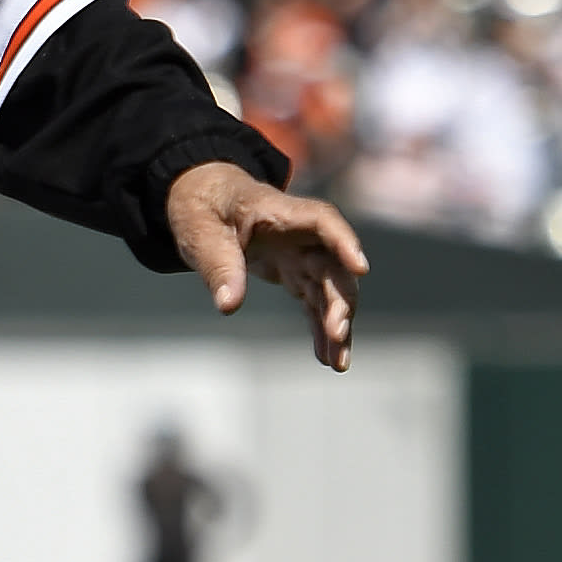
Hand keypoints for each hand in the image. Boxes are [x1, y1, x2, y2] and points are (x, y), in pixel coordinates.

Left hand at [167, 161, 369, 372]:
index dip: (344, 243)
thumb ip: (218, 265)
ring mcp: (302, 255)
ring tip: (338, 362)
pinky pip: (315, 303)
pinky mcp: (296, 273)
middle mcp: (302, 235)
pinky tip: (327, 358)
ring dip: (336, 324)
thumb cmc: (205, 208)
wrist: (206, 199)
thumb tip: (228, 305)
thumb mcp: (201, 232)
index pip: (323, 222)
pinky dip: (320, 329)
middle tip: (337, 334)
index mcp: (281, 213)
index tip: (360, 269)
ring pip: (329, 291)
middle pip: (333, 266)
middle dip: (340, 301)